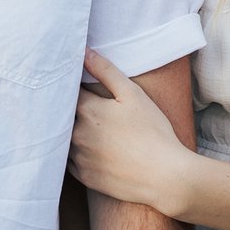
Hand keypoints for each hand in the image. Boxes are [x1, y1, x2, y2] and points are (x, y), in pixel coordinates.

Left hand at [68, 49, 196, 218]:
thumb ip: (106, 70)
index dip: (72, 86)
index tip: (77, 84)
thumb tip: (84, 52)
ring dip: (70, 131)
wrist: (165, 176)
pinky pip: (70, 161)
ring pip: (65, 138)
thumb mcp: (132, 94)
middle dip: (70, 109)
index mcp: (86, 109)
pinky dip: (77, 153)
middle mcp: (76, 133)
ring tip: (91, 130)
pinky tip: (92, 151)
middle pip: (64, 115)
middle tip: (88, 108)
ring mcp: (78, 157)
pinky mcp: (84, 176)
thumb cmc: (152, 132)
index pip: (68, 90)